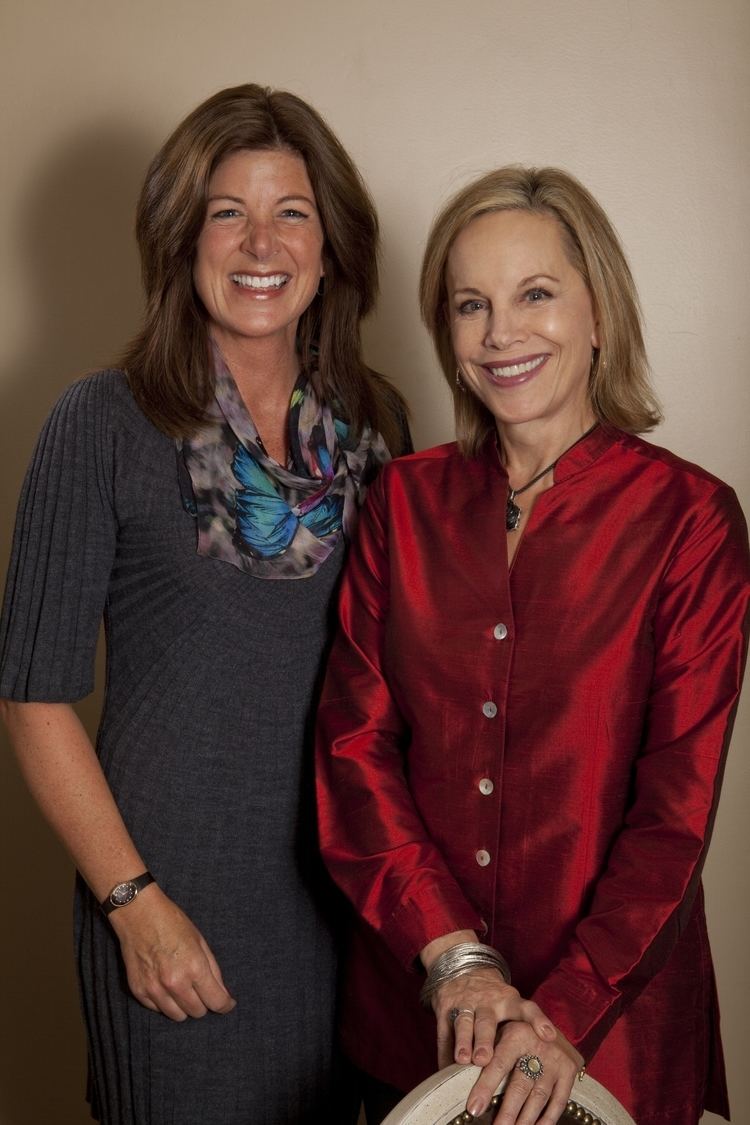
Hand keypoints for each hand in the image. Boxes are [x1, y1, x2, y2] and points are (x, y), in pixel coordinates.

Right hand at [110, 884, 236, 1020]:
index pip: (216, 1002)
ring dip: (184, 1006)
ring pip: (177, 1016)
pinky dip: (164, 1002)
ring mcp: (154, 989)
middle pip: (197, 1012)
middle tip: (200, 989)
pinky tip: (165, 986)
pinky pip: (158, 1009)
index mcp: (194, 967)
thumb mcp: (200, 941)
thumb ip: (212, 970)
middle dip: (203, 1003)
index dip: (225, 1005)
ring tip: (182, 989)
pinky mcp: (138, 991)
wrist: (138, 913)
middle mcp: (175, 983)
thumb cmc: (172, 922)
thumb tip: (222, 993)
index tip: (226, 1004)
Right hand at [433, 967, 554, 1070]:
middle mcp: (487, 1002)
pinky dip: (444, 1051)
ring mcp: (464, 1003)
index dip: (538, 1021)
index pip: (526, 1008)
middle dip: (485, 1040)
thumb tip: (544, 1063)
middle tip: (485, 1059)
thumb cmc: (493, 998)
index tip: (548, 1036)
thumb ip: (522, 1028)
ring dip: (463, 1042)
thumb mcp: (510, 1002)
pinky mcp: (445, 1008)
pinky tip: (445, 1069)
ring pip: (463, 1022)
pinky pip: (444, 1031)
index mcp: (508, 1000)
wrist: (462, 967)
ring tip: (462, 1060)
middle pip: (487, 1021)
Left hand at [466, 1021, 581, 1123]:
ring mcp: (556, 1060)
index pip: (498, 1064)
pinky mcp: (569, 1072)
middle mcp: (537, 1045)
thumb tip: (458, 1077)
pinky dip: (547, 1120)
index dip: (485, 1088)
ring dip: (524, 1120)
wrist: (550, 1024)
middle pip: (520, 1086)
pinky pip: (558, 1102)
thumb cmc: (515, 1032)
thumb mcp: (500, 1033)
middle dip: (506, 1112)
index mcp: (516, 1034)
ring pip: (538, 1097)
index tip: (473, 1109)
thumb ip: (486, 1053)